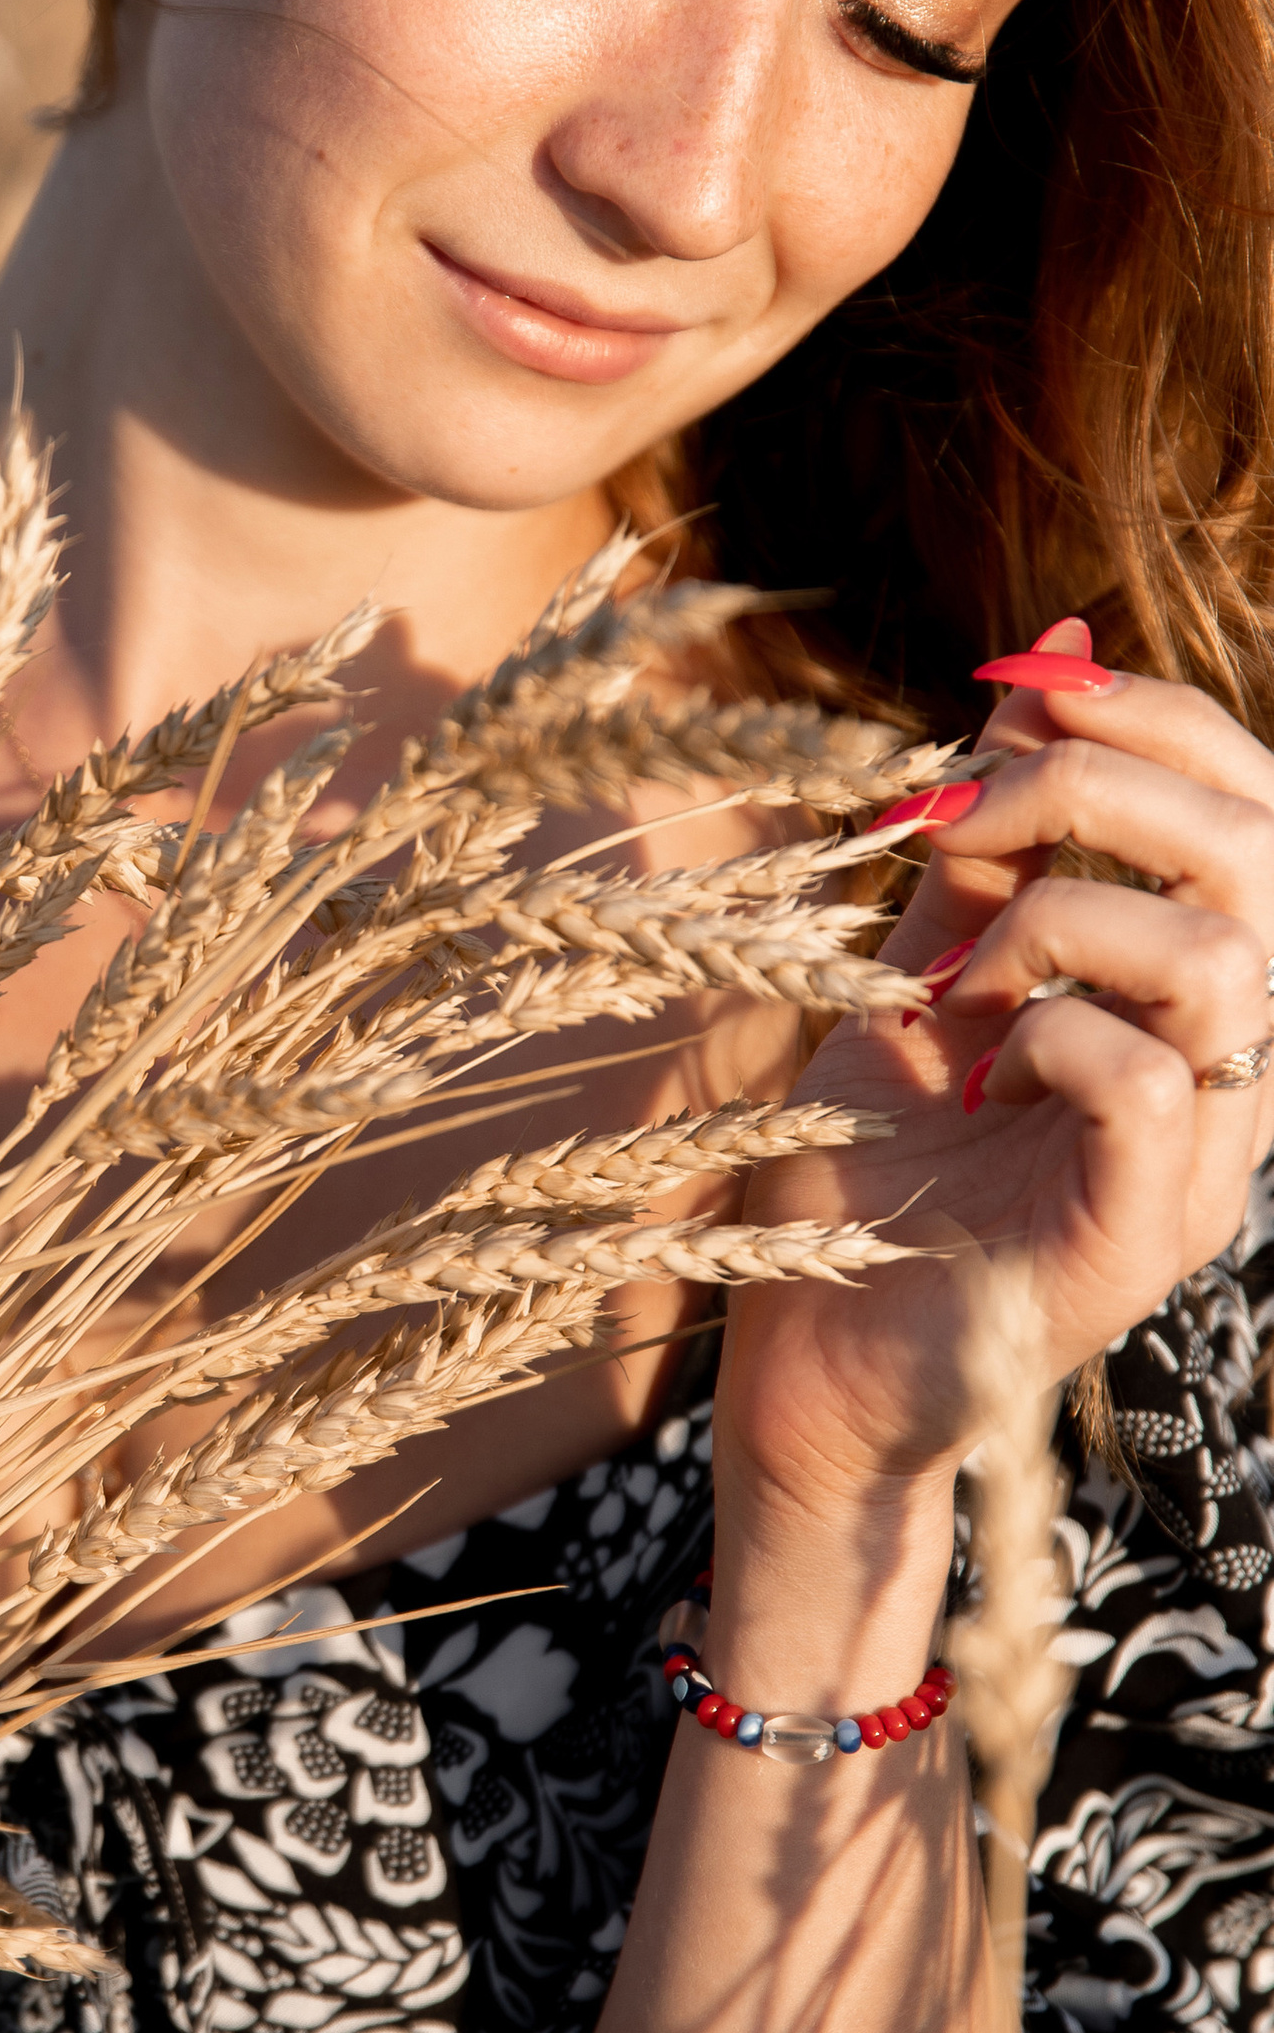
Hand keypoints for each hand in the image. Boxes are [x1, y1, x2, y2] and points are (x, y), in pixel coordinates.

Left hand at [717, 618, 1273, 1514]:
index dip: (1158, 717)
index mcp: (1189, 1002)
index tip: (1021, 681)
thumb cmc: (862, 1177)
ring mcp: (1195, 1164)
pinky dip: (1051, 1032)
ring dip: (1060, 919)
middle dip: (1105, 786)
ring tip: (956, 980)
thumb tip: (1045, 661)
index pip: (1253, 809)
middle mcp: (1223, 1078)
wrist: (805, 1371)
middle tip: (962, 817)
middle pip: (1259, 857)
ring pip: (1222, 957)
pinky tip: (974, 1069)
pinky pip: (1150, 1078)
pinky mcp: (1136, 1239)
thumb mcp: (917, 970)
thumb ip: (985, 842)